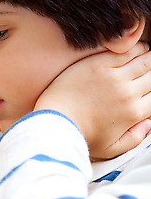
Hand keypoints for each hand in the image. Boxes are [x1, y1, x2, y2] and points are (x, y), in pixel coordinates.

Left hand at [35, 42, 150, 159]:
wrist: (55, 121)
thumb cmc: (79, 136)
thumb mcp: (111, 149)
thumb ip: (135, 138)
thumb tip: (148, 124)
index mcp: (134, 113)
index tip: (147, 88)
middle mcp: (128, 94)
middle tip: (146, 73)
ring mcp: (114, 77)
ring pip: (144, 61)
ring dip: (148, 58)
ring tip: (146, 58)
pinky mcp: (98, 65)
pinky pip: (126, 52)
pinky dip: (136, 49)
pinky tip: (137, 49)